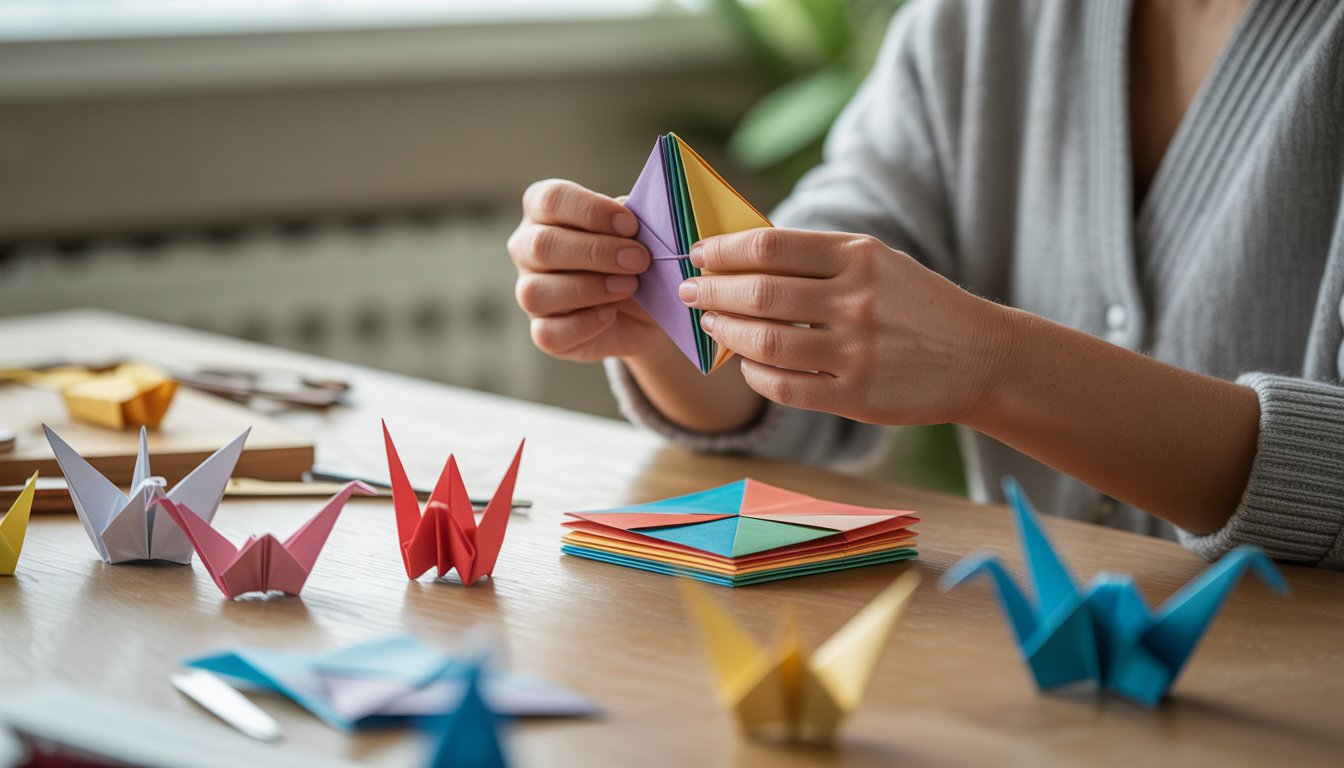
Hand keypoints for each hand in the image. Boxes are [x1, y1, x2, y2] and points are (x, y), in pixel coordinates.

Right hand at [507, 179, 666, 360]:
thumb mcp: (640, 233)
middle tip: (639, 259)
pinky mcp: (542, 332)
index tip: (630, 224)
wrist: (647, 310)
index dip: (591, 210)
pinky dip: (584, 325)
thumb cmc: (635, 258)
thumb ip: (630, 221)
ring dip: (589, 289)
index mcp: (545, 211)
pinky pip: (548, 333)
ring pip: (536, 292)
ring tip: (628, 287)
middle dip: (596, 252)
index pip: (551, 199)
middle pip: (542, 246)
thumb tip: (630, 217)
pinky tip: (611, 314)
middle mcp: (527, 249)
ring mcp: (529, 292)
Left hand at [680, 229, 1013, 425]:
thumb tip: (742, 257)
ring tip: (710, 325)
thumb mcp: (879, 261)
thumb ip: (818, 258)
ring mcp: (855, 352)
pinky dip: (755, 374)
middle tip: (689, 291)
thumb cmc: (917, 304)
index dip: (723, 250)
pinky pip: (784, 387)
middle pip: (758, 294)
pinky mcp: (856, 397)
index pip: (770, 248)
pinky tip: (746, 363)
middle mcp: (856, 301)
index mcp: (859, 257)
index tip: (699, 254)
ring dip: (725, 332)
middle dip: (711, 292)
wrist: (980, 356)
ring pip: (764, 342)